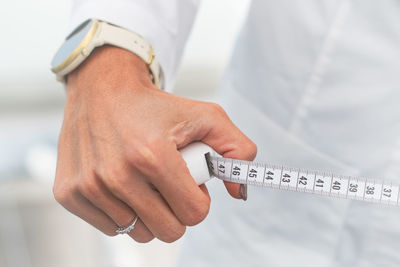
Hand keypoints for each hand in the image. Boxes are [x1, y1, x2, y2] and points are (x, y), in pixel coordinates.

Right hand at [53, 45, 256, 242]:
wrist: (102, 89)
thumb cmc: (156, 105)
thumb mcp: (206, 116)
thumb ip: (237, 150)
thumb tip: (238, 192)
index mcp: (152, 155)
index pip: (193, 213)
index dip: (200, 201)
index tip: (191, 184)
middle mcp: (116, 175)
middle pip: (168, 230)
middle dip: (177, 211)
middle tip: (169, 183)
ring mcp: (89, 186)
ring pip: (140, 232)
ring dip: (149, 211)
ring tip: (144, 179)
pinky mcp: (69, 193)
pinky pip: (111, 226)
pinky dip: (123, 211)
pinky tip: (121, 183)